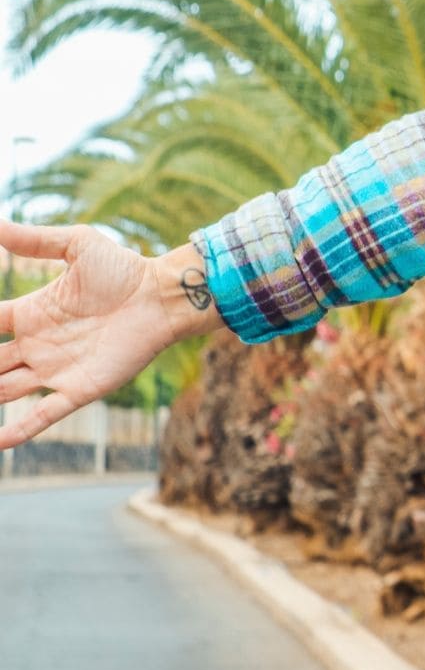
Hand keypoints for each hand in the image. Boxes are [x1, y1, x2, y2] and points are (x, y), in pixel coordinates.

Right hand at [0, 223, 221, 448]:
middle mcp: (36, 346)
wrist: (163, 296)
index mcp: (30, 315)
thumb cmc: (124, 269)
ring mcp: (56, 370)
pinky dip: (20, 430)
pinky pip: (45, 415)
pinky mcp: (80, 389)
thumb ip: (34, 240)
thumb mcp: (76, 245)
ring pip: (4, 390)